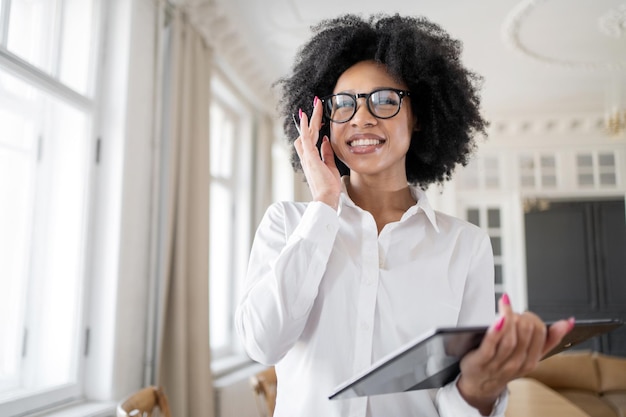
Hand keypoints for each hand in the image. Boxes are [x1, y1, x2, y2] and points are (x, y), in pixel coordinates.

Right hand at [293, 97, 341, 209]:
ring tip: (315, 104)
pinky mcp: (310, 158)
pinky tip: (306, 116)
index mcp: (311, 158)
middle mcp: (306, 156)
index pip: (310, 138)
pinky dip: (305, 127)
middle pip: (307, 132)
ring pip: (307, 132)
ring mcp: (307, 157)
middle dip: (312, 117)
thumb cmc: (328, 186)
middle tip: (316, 103)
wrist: (326, 199)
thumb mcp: (330, 166)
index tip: (317, 116)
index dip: (312, 126)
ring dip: (311, 118)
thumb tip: (326, 141)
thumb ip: (326, 153)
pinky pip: (306, 139)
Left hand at [457, 294, 574, 415]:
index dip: (534, 319)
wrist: (480, 386)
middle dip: (521, 317)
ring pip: (510, 339)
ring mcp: (498, 363)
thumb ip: (549, 340)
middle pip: (525, 334)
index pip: (541, 334)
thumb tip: (567, 322)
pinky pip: (490, 344)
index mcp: (530, 362)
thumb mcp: (530, 357)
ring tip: (506, 306)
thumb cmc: (504, 367)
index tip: (526, 314)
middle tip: (514, 313)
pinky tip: (498, 318)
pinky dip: (496, 330)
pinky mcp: (481, 360)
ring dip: (510, 319)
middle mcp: (516, 363)